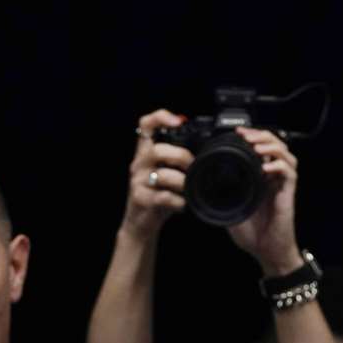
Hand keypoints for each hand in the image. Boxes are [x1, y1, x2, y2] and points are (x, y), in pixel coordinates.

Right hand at [123, 109, 191, 237]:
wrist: (139, 225)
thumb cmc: (156, 197)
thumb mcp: (165, 174)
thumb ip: (176, 159)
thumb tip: (205, 148)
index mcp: (144, 153)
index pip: (145, 125)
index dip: (160, 117)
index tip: (178, 121)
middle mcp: (138, 164)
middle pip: (157, 150)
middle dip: (181, 157)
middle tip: (193, 167)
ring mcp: (138, 183)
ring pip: (161, 174)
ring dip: (182, 181)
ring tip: (189, 188)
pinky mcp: (141, 200)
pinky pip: (164, 197)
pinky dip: (178, 201)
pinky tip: (184, 204)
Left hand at [225, 126, 302, 276]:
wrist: (267, 252)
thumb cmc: (253, 234)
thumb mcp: (231, 210)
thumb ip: (223, 196)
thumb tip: (204, 185)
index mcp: (260, 178)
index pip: (261, 148)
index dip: (252, 137)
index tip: (237, 132)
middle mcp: (273, 178)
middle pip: (275, 145)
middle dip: (261, 136)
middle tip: (246, 135)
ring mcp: (282, 185)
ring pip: (285, 154)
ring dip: (271, 146)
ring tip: (257, 146)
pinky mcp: (289, 193)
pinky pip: (289, 172)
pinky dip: (278, 165)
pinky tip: (266, 167)